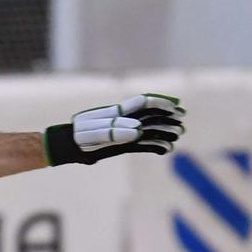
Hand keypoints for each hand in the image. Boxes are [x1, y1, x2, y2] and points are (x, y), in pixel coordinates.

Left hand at [44, 93, 183, 164]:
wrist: (69, 145)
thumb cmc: (80, 136)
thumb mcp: (95, 132)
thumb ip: (115, 131)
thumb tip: (137, 131)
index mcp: (118, 112)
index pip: (143, 103)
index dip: (160, 103)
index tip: (174, 107)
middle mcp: (124, 120)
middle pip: (150, 116)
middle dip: (167, 118)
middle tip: (182, 122)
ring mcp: (124, 132)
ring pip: (149, 130)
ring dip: (164, 132)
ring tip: (178, 135)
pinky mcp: (123, 144)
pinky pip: (142, 145)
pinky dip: (154, 146)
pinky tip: (166, 149)